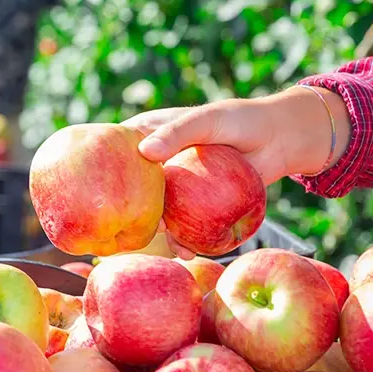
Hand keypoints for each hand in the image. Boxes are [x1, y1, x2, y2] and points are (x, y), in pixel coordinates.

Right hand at [123, 85, 350, 259]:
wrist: (279, 140)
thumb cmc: (241, 120)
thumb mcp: (207, 119)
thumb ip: (178, 132)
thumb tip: (145, 152)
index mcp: (155, 134)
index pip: (120, 149)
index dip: (104, 166)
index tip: (93, 186)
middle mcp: (162, 161)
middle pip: (137, 188)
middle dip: (131, 209)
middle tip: (131, 227)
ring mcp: (180, 185)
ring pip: (160, 210)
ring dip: (160, 229)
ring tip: (165, 243)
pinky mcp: (198, 203)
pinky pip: (185, 223)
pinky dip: (184, 238)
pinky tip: (186, 251)